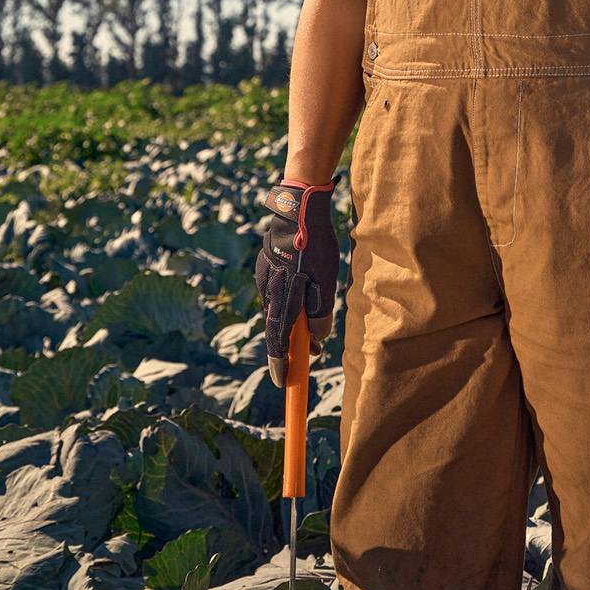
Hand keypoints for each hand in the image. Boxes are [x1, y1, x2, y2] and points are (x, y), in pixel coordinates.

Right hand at [256, 175, 339, 386]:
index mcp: (283, 295)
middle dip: (288, 346)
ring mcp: (264, 276)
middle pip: (276, 326)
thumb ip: (320, 311)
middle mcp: (269, 289)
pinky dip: (286, 302)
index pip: (278, 338)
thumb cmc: (315, 244)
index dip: (280, 362)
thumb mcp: (325, 279)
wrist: (297, 207)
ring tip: (309, 331)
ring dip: (290, 322)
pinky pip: (275, 291)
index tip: (283, 382)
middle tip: (304, 359)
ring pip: (276, 308)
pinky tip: (299, 296)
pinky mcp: (265, 265)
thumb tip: (317, 338)